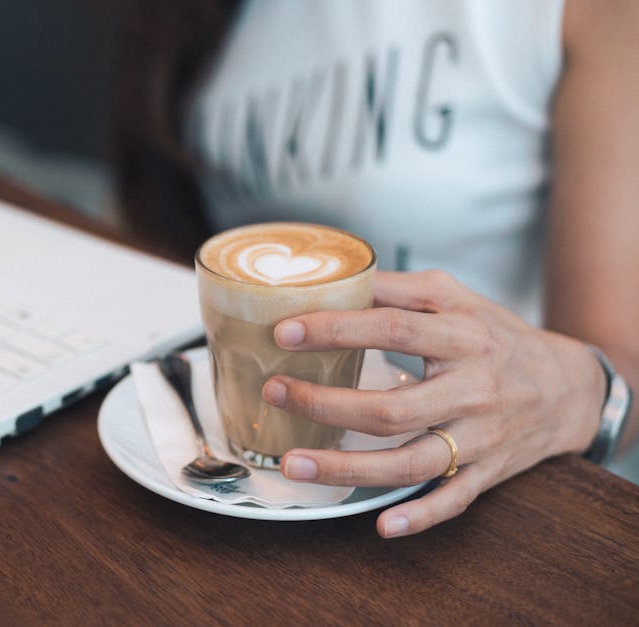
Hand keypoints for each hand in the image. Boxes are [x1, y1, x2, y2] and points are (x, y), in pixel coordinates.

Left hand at [261, 270, 606, 537]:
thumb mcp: (457, 298)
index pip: (393, 330)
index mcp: (464, 337)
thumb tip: (337, 281)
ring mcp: (481, 438)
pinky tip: (381, 524)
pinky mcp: (487, 473)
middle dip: (325, 404)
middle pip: (392, 408)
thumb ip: (400, 290)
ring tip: (292, 463)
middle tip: (274, 394)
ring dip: (347, 468)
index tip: (284, 333)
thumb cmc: (497, 336)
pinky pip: (454, 501)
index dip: (337, 330)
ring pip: (411, 462)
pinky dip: (420, 516)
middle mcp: (474, 390)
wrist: (568, 388)